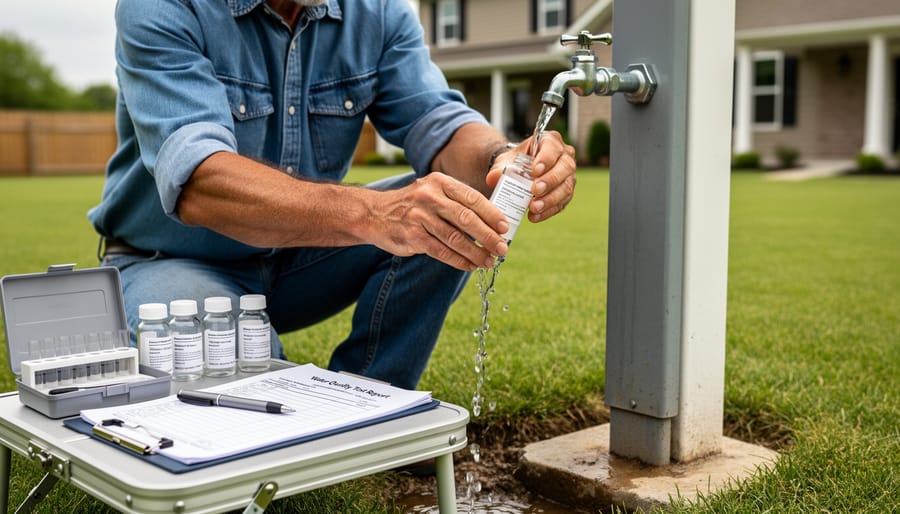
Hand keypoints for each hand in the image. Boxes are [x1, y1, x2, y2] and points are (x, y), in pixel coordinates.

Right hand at [371, 173, 509, 270]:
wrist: (374, 214)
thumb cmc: (413, 205)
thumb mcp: (433, 191)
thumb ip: (457, 202)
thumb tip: (491, 221)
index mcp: (439, 182)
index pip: (472, 198)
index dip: (491, 214)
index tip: (505, 228)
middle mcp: (429, 197)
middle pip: (466, 219)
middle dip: (488, 236)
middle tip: (501, 249)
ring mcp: (419, 217)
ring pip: (455, 239)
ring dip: (476, 253)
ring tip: (488, 261)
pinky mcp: (412, 236)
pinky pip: (441, 252)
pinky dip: (459, 261)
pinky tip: (469, 265)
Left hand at [486, 131, 575, 222]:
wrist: (519, 173)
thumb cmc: (515, 163)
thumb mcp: (505, 162)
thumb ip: (499, 168)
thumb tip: (493, 178)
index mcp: (550, 141)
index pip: (553, 148)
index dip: (546, 159)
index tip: (535, 171)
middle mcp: (565, 156)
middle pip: (565, 168)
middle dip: (550, 180)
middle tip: (535, 191)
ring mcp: (568, 176)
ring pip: (566, 187)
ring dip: (550, 199)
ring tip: (534, 208)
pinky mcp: (566, 192)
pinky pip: (562, 203)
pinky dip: (548, 211)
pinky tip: (535, 216)